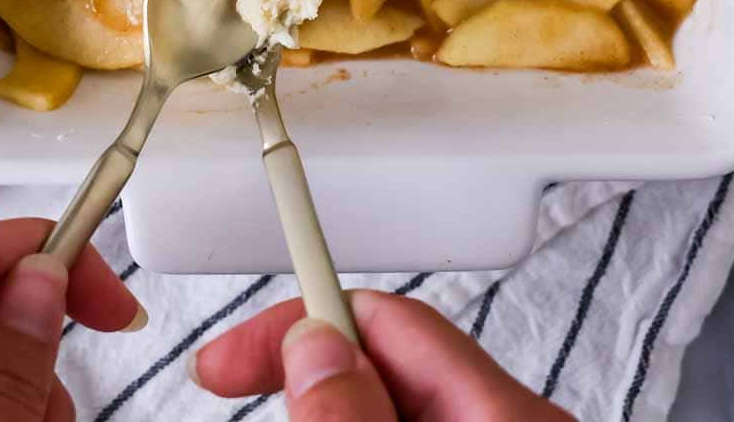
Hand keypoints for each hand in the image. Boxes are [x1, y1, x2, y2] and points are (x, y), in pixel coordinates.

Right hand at [195, 290, 573, 420]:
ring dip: (327, 410)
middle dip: (305, 372)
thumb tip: (312, 347)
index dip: (301, 322)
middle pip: (388, 363)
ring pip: (394, 405)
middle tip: (226, 382)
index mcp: (507, 417)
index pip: (391, 321)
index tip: (228, 347)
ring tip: (270, 410)